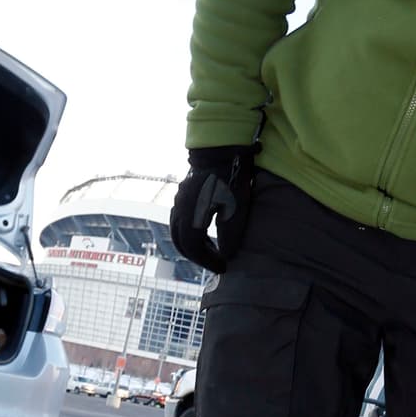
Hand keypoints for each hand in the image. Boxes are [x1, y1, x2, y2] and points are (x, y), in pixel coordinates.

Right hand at [168, 146, 255, 271]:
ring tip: (214, 251)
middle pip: (181, 242)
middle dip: (198, 256)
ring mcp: (179, 200)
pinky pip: (180, 220)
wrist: (222, 149)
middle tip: (216, 263)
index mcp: (190, 214)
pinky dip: (191, 233)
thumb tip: (226, 257)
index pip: (192, 247)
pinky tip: (207, 234)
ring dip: (194, 245)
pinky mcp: (183, 194)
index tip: (223, 268)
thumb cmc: (232, 179)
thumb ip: (230, 236)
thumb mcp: (236, 210)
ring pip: (179, 231)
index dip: (207, 261)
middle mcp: (179, 208)